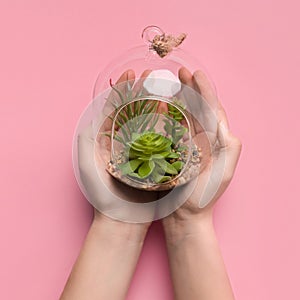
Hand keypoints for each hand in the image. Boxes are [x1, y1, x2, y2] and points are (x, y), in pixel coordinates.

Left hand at [76, 70, 157, 223]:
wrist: (122, 220)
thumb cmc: (101, 194)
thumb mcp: (88, 163)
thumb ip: (88, 137)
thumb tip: (96, 113)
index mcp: (108, 139)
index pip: (115, 108)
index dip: (122, 89)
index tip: (130, 74)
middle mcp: (125, 142)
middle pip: (134, 111)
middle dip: (141, 91)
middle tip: (152, 75)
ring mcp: (141, 151)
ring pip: (150, 122)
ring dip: (156, 104)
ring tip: (165, 88)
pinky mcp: (155, 161)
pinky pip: (162, 140)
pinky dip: (167, 125)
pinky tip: (173, 112)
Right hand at [163, 67, 241, 226]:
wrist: (184, 217)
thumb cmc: (203, 198)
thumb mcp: (224, 174)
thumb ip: (230, 146)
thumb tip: (223, 121)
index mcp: (213, 140)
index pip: (210, 108)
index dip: (204, 90)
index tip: (195, 74)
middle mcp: (199, 139)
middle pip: (195, 107)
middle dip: (189, 88)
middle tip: (179, 73)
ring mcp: (183, 144)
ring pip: (179, 115)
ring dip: (174, 98)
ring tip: (166, 84)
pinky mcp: (169, 151)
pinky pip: (165, 129)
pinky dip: (160, 115)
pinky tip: (154, 106)